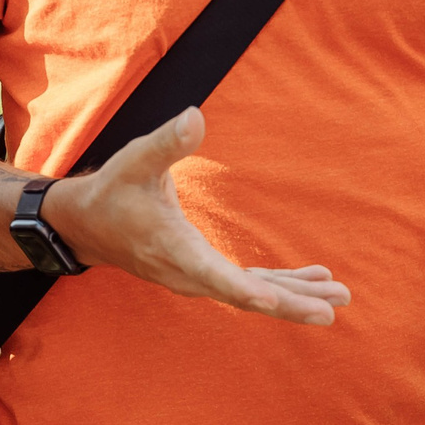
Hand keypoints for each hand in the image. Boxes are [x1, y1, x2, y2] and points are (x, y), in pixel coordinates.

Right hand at [41, 109, 351, 325]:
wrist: (87, 224)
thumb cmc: (113, 189)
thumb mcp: (136, 160)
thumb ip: (167, 142)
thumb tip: (195, 117)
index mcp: (176, 251)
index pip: (218, 278)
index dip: (251, 292)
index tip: (281, 303)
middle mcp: (190, 275)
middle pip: (246, 297)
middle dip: (291, 303)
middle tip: (334, 306)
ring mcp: (197, 278)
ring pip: (251, 296)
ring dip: (294, 297)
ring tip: (338, 296)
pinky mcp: (203, 273)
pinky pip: (247, 286)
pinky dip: (279, 286)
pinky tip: (312, 279)